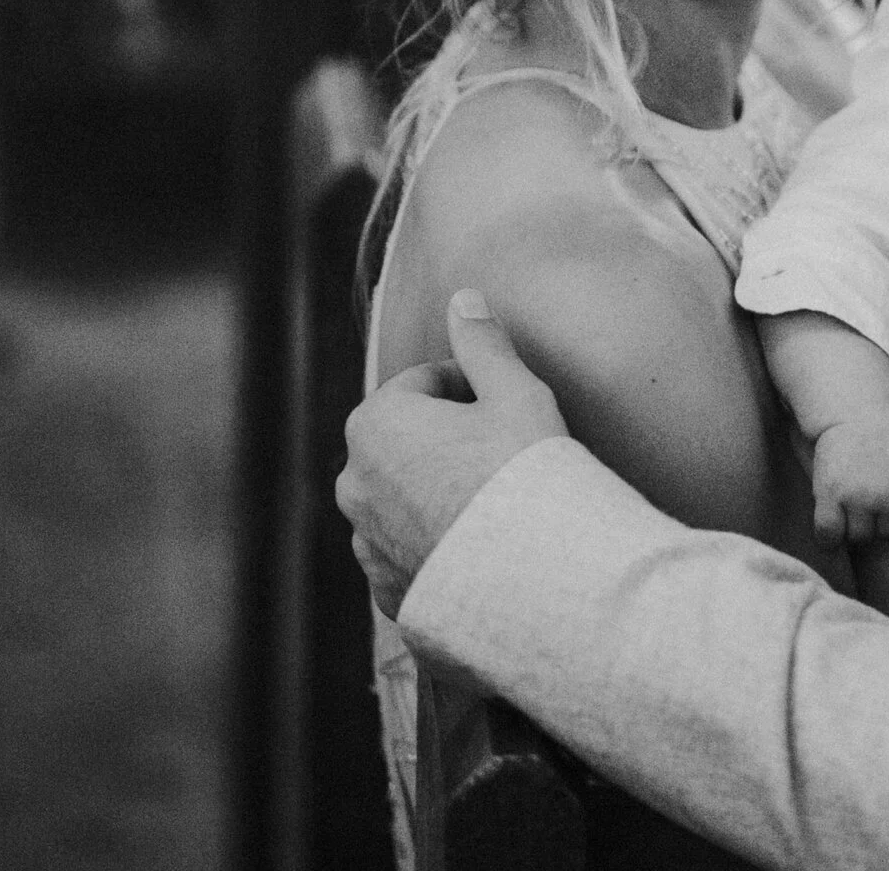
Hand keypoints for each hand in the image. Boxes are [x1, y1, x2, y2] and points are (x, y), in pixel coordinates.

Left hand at [337, 290, 568, 617]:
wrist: (533, 577)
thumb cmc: (524, 475)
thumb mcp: (515, 393)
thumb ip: (483, 344)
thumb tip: (463, 298)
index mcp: (376, 422)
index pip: (425, 384)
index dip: (474, 390)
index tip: (509, 409)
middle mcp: (355, 482)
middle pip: (409, 442)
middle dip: (449, 442)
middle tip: (506, 454)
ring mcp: (366, 541)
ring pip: (405, 498)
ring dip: (439, 493)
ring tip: (496, 505)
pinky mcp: (385, 588)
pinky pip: (411, 551)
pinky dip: (437, 545)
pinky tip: (483, 547)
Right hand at [810, 402, 888, 545]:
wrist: (860, 408)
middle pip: (887, 533)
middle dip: (881, 520)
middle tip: (873, 495)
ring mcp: (860, 497)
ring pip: (859, 536)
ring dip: (856, 525)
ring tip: (854, 502)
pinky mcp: (830, 493)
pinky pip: (828, 534)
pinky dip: (829, 538)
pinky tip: (832, 524)